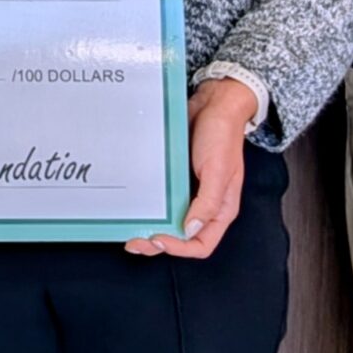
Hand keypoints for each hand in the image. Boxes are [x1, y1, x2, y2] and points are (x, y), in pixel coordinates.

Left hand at [125, 77, 255, 259]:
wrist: (214, 104)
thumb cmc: (222, 134)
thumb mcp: (218, 170)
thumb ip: (207, 203)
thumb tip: (191, 230)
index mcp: (221, 209)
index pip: (202, 244)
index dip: (179, 248)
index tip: (158, 240)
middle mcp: (205, 204)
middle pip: (182, 237)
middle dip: (158, 243)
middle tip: (134, 241)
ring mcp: (189, 192)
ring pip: (169, 220)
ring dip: (150, 227)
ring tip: (130, 228)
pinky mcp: (176, 178)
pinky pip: (161, 198)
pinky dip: (149, 206)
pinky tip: (135, 205)